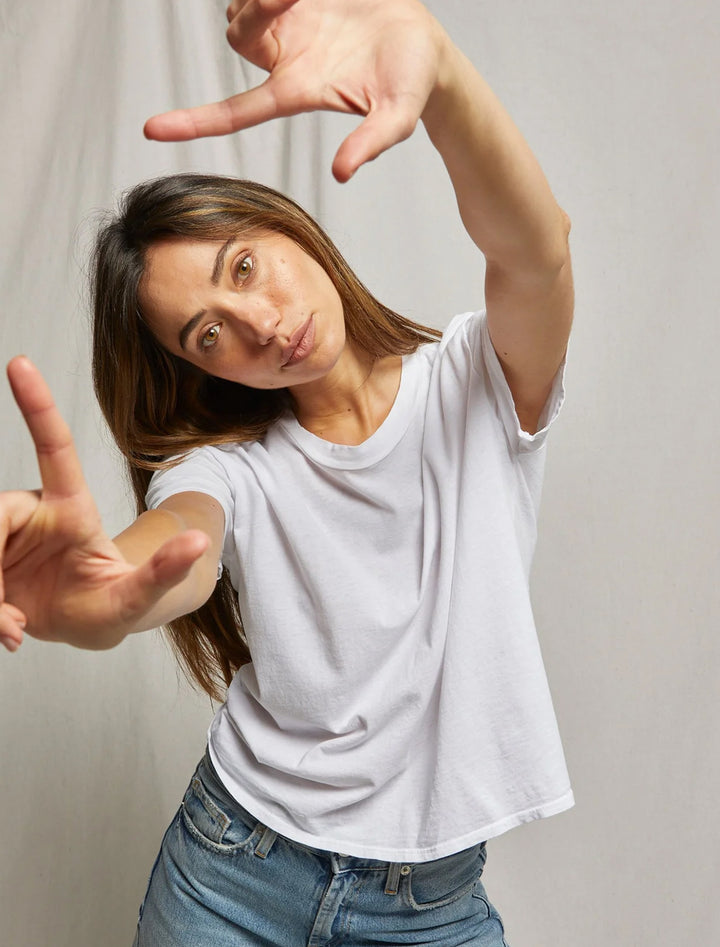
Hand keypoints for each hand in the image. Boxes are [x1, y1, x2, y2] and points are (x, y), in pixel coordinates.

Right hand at [0, 358, 208, 652]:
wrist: (86, 624)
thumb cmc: (113, 603)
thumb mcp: (137, 597)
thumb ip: (163, 572)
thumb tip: (201, 542)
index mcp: (69, 507)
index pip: (53, 448)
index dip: (37, 406)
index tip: (21, 364)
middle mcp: (31, 511)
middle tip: (9, 620)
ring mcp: (4, 534)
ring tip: (14, 629)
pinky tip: (7, 630)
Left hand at [143, 0, 446, 181]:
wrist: (426, 43)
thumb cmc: (411, 84)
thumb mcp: (397, 117)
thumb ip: (371, 143)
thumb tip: (342, 174)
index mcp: (298, 89)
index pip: (235, 112)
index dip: (194, 121)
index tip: (152, 131)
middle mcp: (284, 57)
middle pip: (236, 34)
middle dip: (254, 11)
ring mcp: (289, 23)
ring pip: (241, 4)